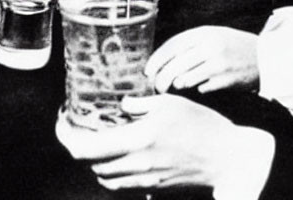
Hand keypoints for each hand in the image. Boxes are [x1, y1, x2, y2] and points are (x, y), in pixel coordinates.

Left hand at [56, 94, 258, 191]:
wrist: (230, 160)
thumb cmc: (202, 127)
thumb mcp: (169, 103)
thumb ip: (139, 104)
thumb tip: (122, 106)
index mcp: (137, 140)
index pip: (86, 148)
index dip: (66, 137)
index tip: (62, 123)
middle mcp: (136, 165)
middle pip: (91, 164)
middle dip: (79, 147)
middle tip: (78, 128)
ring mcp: (146, 180)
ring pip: (105, 177)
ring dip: (96, 160)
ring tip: (98, 140)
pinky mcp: (156, 188)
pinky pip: (123, 184)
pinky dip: (113, 171)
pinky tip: (120, 154)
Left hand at [145, 26, 258, 93]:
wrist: (265, 57)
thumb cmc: (231, 46)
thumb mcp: (211, 36)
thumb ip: (190, 44)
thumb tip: (163, 60)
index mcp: (203, 33)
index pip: (172, 46)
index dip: (157, 59)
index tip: (148, 71)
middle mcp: (209, 46)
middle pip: (176, 65)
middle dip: (162, 78)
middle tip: (157, 87)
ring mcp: (218, 64)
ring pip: (186, 78)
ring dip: (178, 84)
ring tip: (176, 86)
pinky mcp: (226, 80)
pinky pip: (202, 88)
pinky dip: (199, 88)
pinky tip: (202, 86)